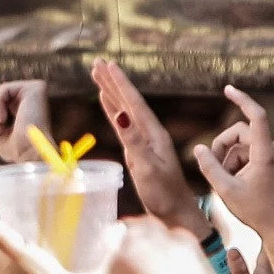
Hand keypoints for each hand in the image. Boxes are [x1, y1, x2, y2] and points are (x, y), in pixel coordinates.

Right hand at [88, 58, 205, 236]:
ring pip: (124, 109)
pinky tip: (107, 101)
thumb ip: (133, 141)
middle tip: (97, 62)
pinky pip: (123, 123)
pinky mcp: (138, 149)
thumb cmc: (163, 193)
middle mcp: (150, 132)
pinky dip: (113, 109)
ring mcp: (144, 140)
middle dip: (113, 81)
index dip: (120, 83)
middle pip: (128, 100)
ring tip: (98, 74)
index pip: (133, 102)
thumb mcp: (147, 167)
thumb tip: (120, 114)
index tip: (107, 64)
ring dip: (111, 91)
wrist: (175, 211)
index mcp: (153, 133)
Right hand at [188, 86, 273, 243]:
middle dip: (221, 147)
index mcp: (265, 154)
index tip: (228, 89)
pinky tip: (233, 183)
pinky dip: (235, 164)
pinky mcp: (270, 162)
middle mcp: (272, 150)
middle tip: (211, 168)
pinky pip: (246, 153)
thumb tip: (198, 148)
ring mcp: (272, 155)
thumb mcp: (225, 190)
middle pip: (238, 132)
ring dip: (227, 158)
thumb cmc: (256, 211)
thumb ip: (209, 166)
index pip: (256, 117)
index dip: (242, 100)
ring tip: (224, 182)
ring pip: (240, 144)